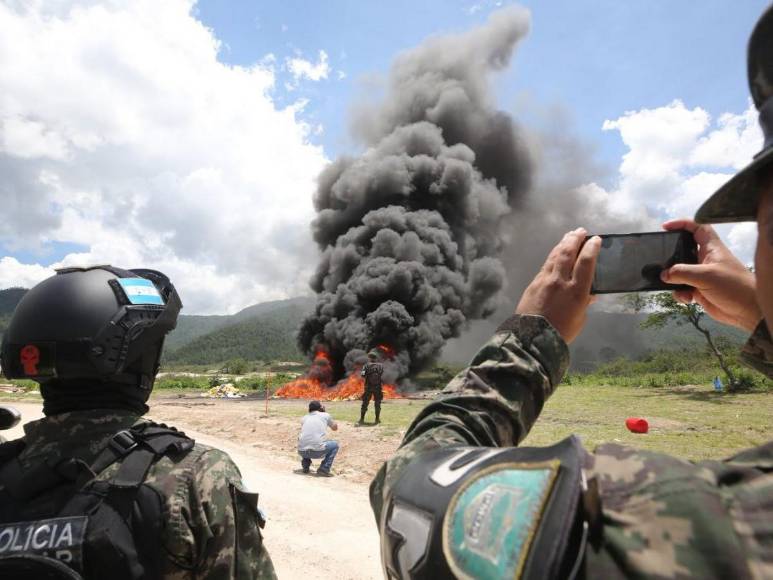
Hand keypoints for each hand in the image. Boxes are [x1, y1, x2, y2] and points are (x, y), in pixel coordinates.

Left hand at [516, 228, 600, 342]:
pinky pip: (545, 264)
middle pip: (568, 253)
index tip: (596, 240)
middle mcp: (560, 281)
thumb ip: (584, 303)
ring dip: (563, 244)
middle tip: (581, 231)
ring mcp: (545, 280)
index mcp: (576, 291)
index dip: (592, 248)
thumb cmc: (561, 332)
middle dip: (575, 239)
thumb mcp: (580, 319)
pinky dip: (553, 255)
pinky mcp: (534, 283)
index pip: (586, 262)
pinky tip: (556, 253)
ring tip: (569, 236)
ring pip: (555, 256)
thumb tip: (590, 294)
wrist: (531, 338)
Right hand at [661, 219, 760, 331]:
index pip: (697, 228)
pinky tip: (687, 299)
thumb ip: (681, 273)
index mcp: (711, 249)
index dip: (682, 224)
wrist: (747, 311)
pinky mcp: (699, 290)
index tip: (665, 227)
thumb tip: (663, 275)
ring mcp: (701, 275)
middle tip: (659, 259)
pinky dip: (680, 293)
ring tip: (671, 284)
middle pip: (684, 250)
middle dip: (671, 256)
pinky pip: (682, 288)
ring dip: (673, 279)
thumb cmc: (732, 286)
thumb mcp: (705, 275)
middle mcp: (705, 260)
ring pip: (679, 272)